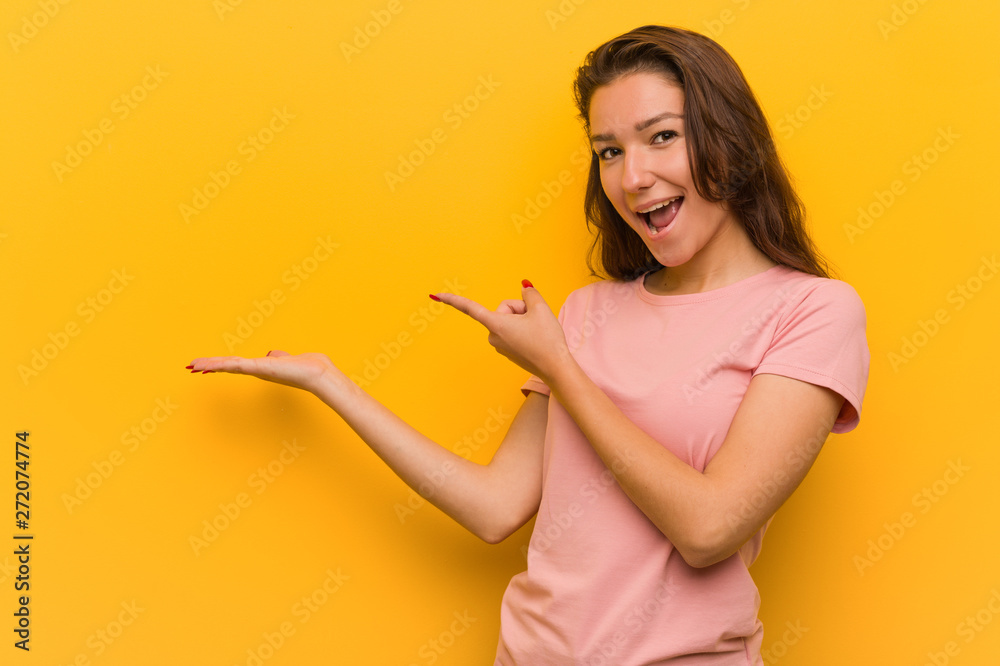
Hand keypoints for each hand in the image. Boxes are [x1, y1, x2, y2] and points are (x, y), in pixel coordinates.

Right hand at [185, 350, 343, 394]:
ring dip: (210, 365)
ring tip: (193, 366)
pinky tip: (209, 365)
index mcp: (261, 367)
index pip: (235, 365)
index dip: (219, 364)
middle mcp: (257, 370)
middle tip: (190, 367)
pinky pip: (237, 365)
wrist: (317, 373)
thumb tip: (272, 354)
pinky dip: (222, 365)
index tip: (203, 365)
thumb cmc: (306, 367)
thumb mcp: (287, 359)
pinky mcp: (261, 368)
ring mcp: (258, 370)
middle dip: (209, 366)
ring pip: (229, 366)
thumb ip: (277, 357)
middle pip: (228, 366)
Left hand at [433, 280, 573, 385]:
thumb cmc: (548, 340)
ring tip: (537, 333)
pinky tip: (536, 339)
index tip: (435, 295)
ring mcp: (499, 346)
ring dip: (523, 320)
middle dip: (520, 310)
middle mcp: (493, 337)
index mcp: (496, 325)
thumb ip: (529, 293)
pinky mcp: (507, 351)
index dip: (453, 299)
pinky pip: (512, 331)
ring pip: (509, 320)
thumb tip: (524, 288)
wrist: (556, 369)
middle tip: (535, 321)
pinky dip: (524, 330)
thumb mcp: (541, 309)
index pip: (470, 308)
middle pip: (504, 309)